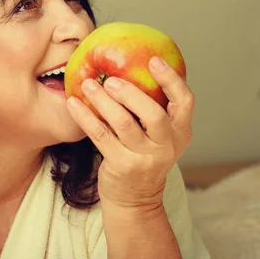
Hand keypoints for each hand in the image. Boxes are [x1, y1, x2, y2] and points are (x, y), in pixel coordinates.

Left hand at [66, 56, 194, 212]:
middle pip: (154, 115)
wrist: (136, 198)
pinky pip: (100, 136)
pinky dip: (86, 117)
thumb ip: (156, 107)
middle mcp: (167, 145)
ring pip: (124, 124)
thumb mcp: (161, 135)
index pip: (185, 101)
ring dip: (104, 101)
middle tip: (110, 79)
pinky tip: (74, 103)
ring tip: (88, 85)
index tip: (153, 60)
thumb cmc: (146, 155)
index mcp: (181, 131)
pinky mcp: (121, 165)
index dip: (171, 79)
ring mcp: (144, 158)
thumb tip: (134, 64)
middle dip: (132, 94)